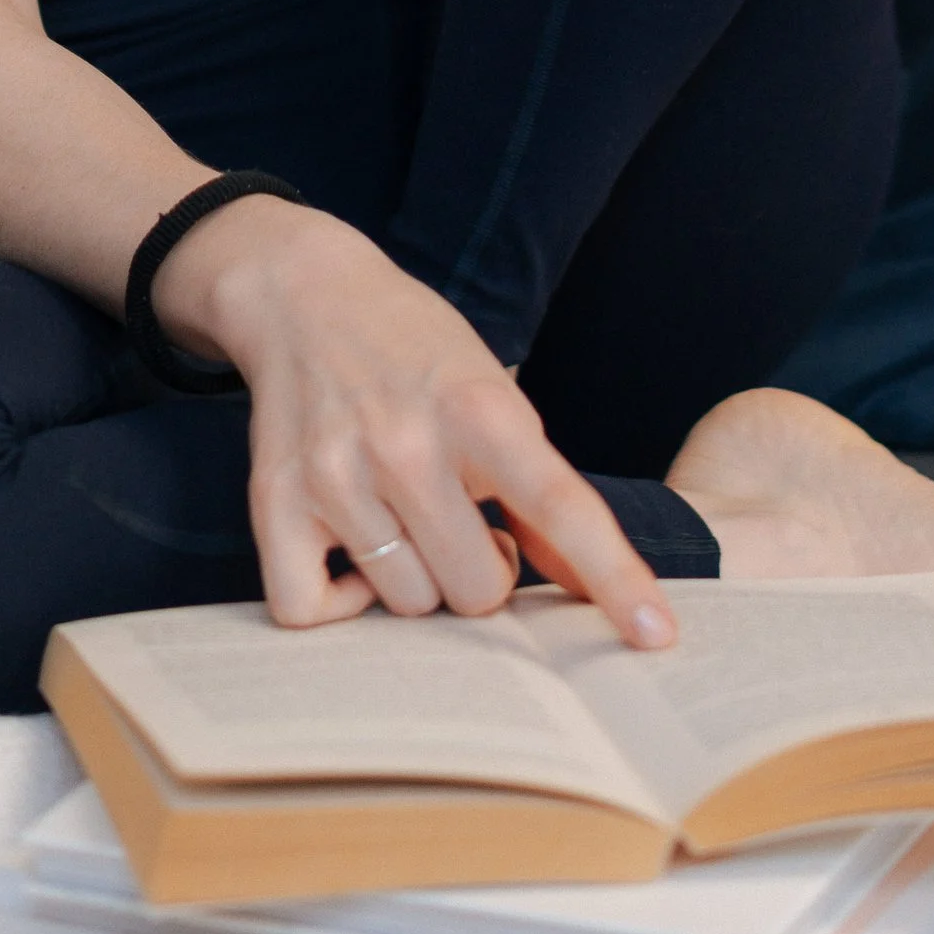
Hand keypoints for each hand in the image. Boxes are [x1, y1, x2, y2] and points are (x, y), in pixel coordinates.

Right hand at [157, 197, 676, 646]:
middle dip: (481, 572)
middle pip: (477, 590)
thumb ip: (540, 491)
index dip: (616, 577)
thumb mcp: (496, 397)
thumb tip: (588, 588)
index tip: (658, 638)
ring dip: (418, 579)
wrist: (305, 295)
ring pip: (406, 604)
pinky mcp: (275, 500)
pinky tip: (353, 557)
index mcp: (481, 409)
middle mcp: (406, 443)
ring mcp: (336, 474)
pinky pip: (310, 610)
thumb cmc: (417, 354)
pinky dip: (338, 603)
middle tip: (466, 522)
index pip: (561, 507)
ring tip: (410, 520)